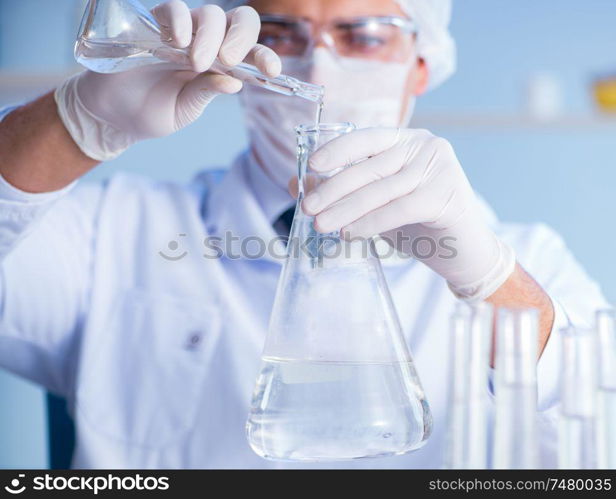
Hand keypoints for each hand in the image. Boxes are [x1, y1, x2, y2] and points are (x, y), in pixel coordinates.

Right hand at [56, 0, 280, 160]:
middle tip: (229, 61)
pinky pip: (174, 9)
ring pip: (210, 15)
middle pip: (239, 22)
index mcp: (221, 65)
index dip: (265, 56)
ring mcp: (182, 32)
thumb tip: (234, 84)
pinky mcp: (154, 24)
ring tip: (196, 62)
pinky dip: (182, 21)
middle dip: (241, 39)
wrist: (112, 113)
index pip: (251, 53)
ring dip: (210, 36)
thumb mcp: (184, 110)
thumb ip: (206, 93)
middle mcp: (206, 44)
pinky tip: (180, 41)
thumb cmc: (151, 112)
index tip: (272, 71)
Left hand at [300, 127, 515, 300]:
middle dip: (334, 189)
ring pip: (381, 189)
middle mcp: (426, 146)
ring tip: (321, 225)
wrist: (465, 252)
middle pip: (370, 167)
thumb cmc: (418, 223)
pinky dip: (371, 222)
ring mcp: (440, 168)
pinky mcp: (447, 195)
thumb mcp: (376, 203)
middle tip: (308, 208)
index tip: (312, 166)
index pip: (367, 137)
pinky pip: (399, 208)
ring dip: (346, 209)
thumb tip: (298, 185)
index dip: (338, 150)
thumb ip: (343, 191)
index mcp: (407, 140)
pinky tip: (350, 233)